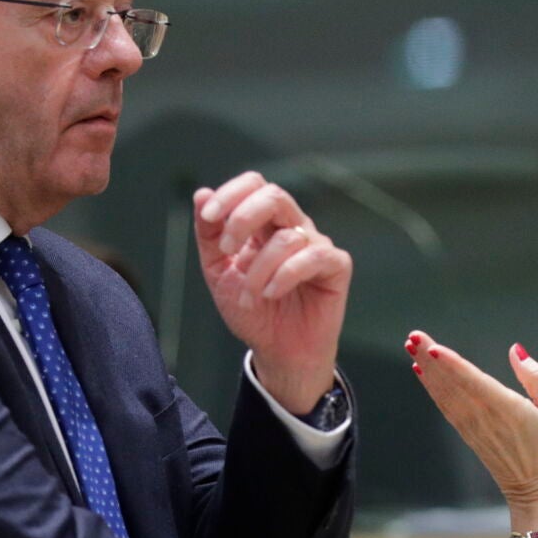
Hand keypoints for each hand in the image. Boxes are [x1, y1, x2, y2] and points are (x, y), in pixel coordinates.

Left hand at [194, 173, 351, 414]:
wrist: (277, 352)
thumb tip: (201, 193)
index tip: (208, 216)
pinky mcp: (336, 267)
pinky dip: (286, 275)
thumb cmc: (253, 311)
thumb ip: (209, 236)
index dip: (230, 193)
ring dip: (259, 269)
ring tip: (250, 297)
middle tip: (227, 250)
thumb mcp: (219, 273)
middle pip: (274, 196)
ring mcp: (316, 246)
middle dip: (243, 218)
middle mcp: (293, 228)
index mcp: (265, 224)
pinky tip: (271, 294)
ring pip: (287, 237)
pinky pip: (314, 257)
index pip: (254, 185)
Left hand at [405, 331, 537, 529]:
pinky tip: (423, 374)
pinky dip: (432, 389)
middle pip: (452, 383)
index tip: (431, 347)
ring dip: (427, 370)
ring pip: (444, 394)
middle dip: (430, 358)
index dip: (451, 363)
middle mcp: (484, 417)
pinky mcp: (467, 434)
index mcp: (506, 408)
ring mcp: (472, 427)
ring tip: (412, 348)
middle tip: (413, 337)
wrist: (537, 492)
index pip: (472, 381)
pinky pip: (445, 407)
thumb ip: (536, 378)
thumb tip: (516, 351)